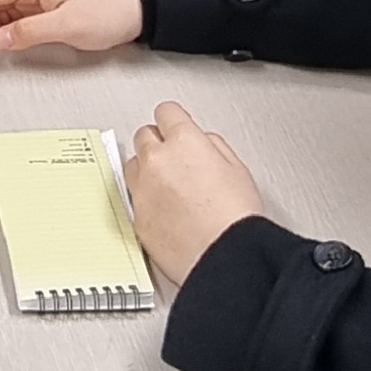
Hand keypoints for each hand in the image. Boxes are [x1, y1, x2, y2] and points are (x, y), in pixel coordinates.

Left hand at [125, 103, 263, 284]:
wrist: (224, 258)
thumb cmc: (236, 219)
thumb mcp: (238, 169)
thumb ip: (214, 146)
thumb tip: (203, 142)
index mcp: (184, 142)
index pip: (167, 112)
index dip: (175, 119)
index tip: (177, 125)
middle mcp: (156, 161)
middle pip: (144, 135)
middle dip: (158, 142)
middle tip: (175, 157)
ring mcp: (142, 189)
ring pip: (133, 165)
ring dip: (147, 168)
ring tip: (170, 185)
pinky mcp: (136, 217)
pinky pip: (134, 198)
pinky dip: (146, 199)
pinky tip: (167, 210)